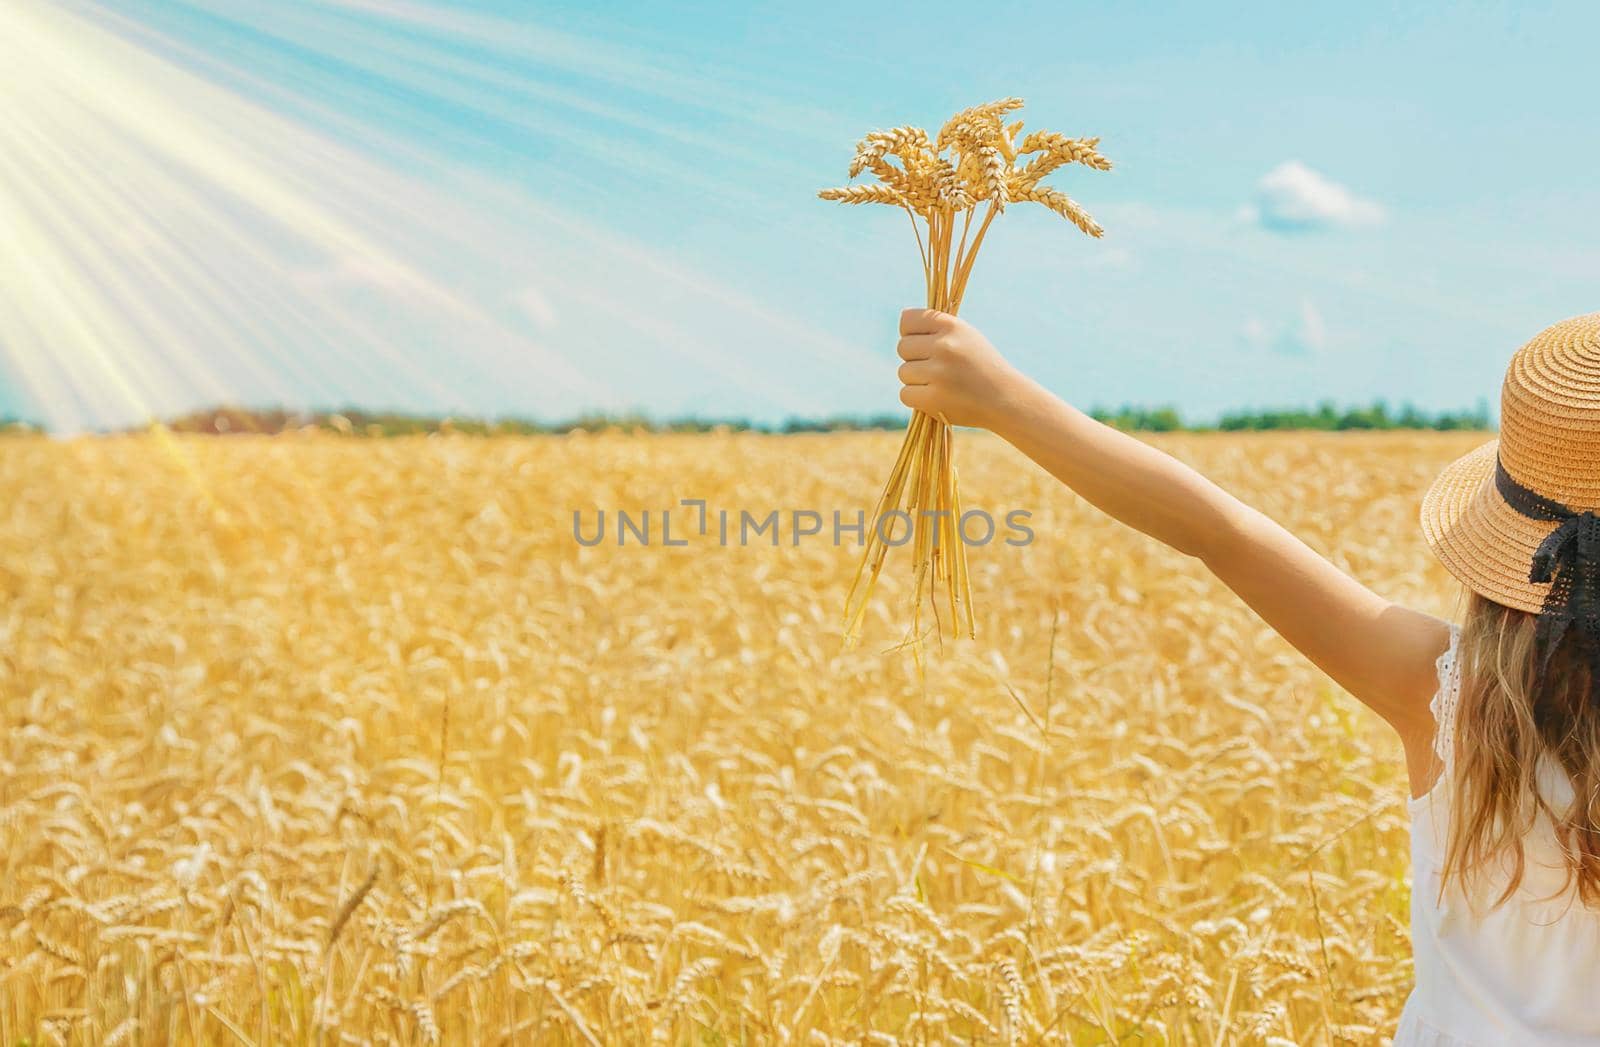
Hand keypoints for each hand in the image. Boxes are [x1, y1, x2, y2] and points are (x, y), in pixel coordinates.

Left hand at [896, 308, 1027, 430]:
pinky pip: (905, 394)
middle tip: (935, 367)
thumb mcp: (965, 335)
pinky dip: (917, 398)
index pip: (907, 320)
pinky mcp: (934, 399)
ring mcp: (938, 374)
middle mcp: (944, 346)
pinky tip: (936, 397)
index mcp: (951, 326)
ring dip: (916, 380)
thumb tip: (903, 317)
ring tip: (940, 383)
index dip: (910, 333)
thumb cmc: (981, 364)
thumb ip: (937, 326)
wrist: (1005, 398)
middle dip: (914, 358)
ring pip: (903, 372)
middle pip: (902, 348)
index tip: (921, 342)